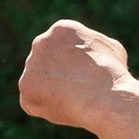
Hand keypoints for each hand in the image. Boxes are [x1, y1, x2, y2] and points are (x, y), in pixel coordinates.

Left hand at [18, 18, 133, 130]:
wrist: (104, 96)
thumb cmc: (112, 75)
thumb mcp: (111, 50)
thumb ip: (93, 48)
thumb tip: (91, 54)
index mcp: (61, 29)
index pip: (60, 47)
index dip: (71, 65)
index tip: (82, 76)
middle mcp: (41, 42)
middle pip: (45, 63)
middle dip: (56, 76)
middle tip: (73, 90)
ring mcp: (31, 65)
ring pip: (37, 82)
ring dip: (50, 92)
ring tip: (73, 101)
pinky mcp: (26, 87)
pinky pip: (32, 101)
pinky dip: (45, 108)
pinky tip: (64, 108)